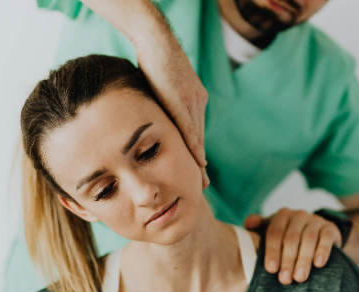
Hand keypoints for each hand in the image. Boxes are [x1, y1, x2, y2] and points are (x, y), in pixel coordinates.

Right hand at [133, 34, 209, 188]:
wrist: (155, 40)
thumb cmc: (154, 58)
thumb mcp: (162, 86)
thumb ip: (163, 103)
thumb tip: (155, 118)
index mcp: (195, 97)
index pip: (196, 131)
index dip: (197, 151)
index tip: (200, 170)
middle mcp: (198, 101)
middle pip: (200, 138)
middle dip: (201, 162)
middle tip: (204, 184)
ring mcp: (191, 101)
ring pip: (197, 137)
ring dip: (199, 160)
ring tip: (201, 180)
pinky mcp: (181, 101)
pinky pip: (189, 129)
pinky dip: (193, 147)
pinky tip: (197, 161)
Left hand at [244, 208, 341, 284]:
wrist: (318, 232)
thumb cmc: (288, 235)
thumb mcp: (273, 230)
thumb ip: (259, 227)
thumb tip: (248, 224)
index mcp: (282, 215)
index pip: (274, 233)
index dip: (272, 251)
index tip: (271, 269)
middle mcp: (299, 215)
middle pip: (291, 238)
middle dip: (287, 260)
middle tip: (285, 279)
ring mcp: (315, 220)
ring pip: (308, 239)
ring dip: (303, 260)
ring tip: (300, 278)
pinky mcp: (330, 228)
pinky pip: (326, 238)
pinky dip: (322, 251)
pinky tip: (319, 264)